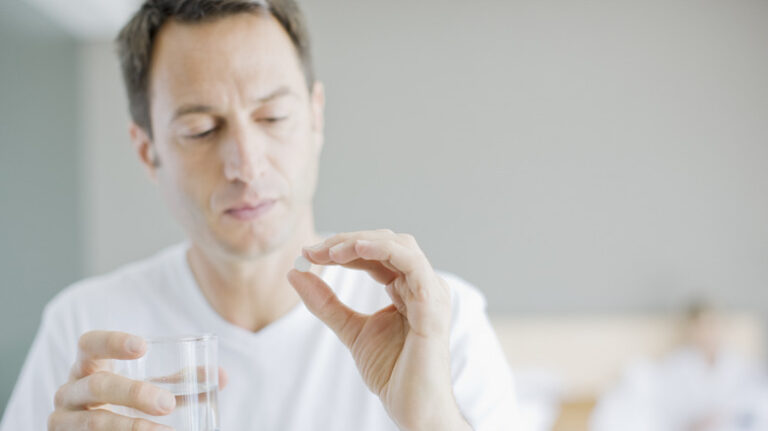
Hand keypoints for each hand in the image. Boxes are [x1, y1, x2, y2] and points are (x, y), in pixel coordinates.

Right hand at [48, 331, 227, 430]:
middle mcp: (69, 390)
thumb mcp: (149, 386)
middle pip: (97, 386)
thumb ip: (181, 379)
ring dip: (131, 428)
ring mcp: (63, 421)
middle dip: (135, 394)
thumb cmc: (125, 401)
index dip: (111, 342)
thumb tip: (222, 377)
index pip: (89, 343)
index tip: (143, 346)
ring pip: (94, 423)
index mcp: (87, 365)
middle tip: (168, 403)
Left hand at [287, 230, 471, 430]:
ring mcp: (430, 291)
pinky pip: (411, 264)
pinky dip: (384, 250)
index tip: (308, 253)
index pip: (374, 255)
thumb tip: (295, 273)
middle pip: (386, 242)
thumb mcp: (350, 330)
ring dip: (361, 242)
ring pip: (398, 245)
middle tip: (313, 251)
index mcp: (407, 288)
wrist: (411, 405)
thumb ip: (326, 303)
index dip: (342, 249)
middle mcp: (422, 284)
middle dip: (347, 241)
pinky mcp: (432, 303)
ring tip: (330, 251)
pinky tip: (357, 250)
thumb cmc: (392, 371)